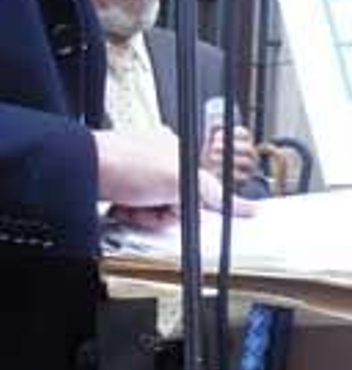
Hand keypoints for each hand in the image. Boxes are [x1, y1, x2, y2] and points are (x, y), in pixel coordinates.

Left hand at [95, 129, 254, 215]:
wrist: (82, 171)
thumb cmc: (127, 162)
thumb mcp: (184, 180)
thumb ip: (218, 196)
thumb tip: (251, 208)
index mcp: (179, 152)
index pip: (201, 188)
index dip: (194, 202)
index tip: (187, 208)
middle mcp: (158, 164)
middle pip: (179, 204)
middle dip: (168, 211)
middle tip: (158, 205)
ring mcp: (137, 179)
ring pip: (156, 212)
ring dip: (148, 217)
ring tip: (135, 207)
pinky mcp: (119, 193)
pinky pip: (136, 215)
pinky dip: (131, 217)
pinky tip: (124, 208)